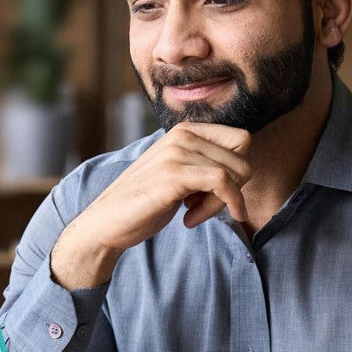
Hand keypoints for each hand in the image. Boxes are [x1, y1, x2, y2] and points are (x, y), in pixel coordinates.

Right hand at [50, 123, 251, 289]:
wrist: (107, 221)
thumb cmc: (144, 202)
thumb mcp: (179, 173)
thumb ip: (204, 163)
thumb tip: (244, 168)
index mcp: (184, 130)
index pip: (241, 140)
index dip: (236, 170)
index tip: (214, 193)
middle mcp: (182, 134)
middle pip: (242, 156)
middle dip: (233, 188)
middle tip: (204, 207)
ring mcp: (177, 152)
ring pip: (234, 172)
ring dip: (221, 203)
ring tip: (193, 214)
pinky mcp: (174, 173)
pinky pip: (223, 183)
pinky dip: (222, 206)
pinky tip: (192, 221)